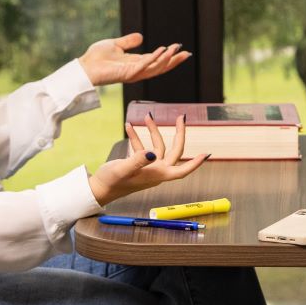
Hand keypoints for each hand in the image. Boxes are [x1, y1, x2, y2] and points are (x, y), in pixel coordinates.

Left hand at [79, 32, 189, 86]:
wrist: (84, 66)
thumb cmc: (96, 58)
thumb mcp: (116, 44)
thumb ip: (128, 42)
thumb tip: (141, 36)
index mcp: (135, 63)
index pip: (156, 60)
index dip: (168, 55)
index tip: (179, 48)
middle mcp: (137, 70)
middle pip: (160, 67)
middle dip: (174, 61)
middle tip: (186, 53)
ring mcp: (133, 73)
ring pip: (155, 68)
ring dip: (167, 58)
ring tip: (176, 49)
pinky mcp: (128, 73)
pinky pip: (145, 65)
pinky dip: (154, 58)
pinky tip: (162, 49)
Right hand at [88, 116, 209, 204]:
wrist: (99, 189)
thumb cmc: (112, 182)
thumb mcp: (123, 169)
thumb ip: (138, 160)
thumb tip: (152, 153)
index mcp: (157, 174)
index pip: (182, 170)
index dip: (195, 163)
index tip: (206, 154)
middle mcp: (156, 171)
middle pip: (174, 152)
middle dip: (179, 134)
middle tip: (181, 117)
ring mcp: (148, 167)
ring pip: (158, 146)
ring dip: (152, 131)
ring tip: (146, 116)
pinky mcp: (138, 164)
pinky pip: (142, 147)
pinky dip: (137, 137)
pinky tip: (129, 126)